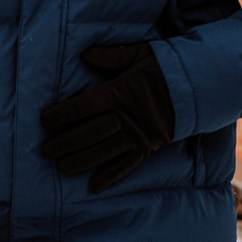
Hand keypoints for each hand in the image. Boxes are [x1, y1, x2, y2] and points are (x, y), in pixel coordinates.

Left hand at [39, 42, 174, 192]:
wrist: (197, 86)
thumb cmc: (161, 68)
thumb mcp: (137, 54)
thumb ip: (110, 56)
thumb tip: (84, 55)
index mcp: (119, 93)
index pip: (84, 106)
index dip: (63, 114)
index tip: (44, 120)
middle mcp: (126, 117)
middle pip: (90, 132)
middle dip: (66, 142)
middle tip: (46, 150)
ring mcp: (138, 135)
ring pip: (104, 151)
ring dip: (82, 161)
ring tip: (62, 168)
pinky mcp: (148, 147)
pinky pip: (128, 164)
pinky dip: (111, 176)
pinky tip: (94, 186)